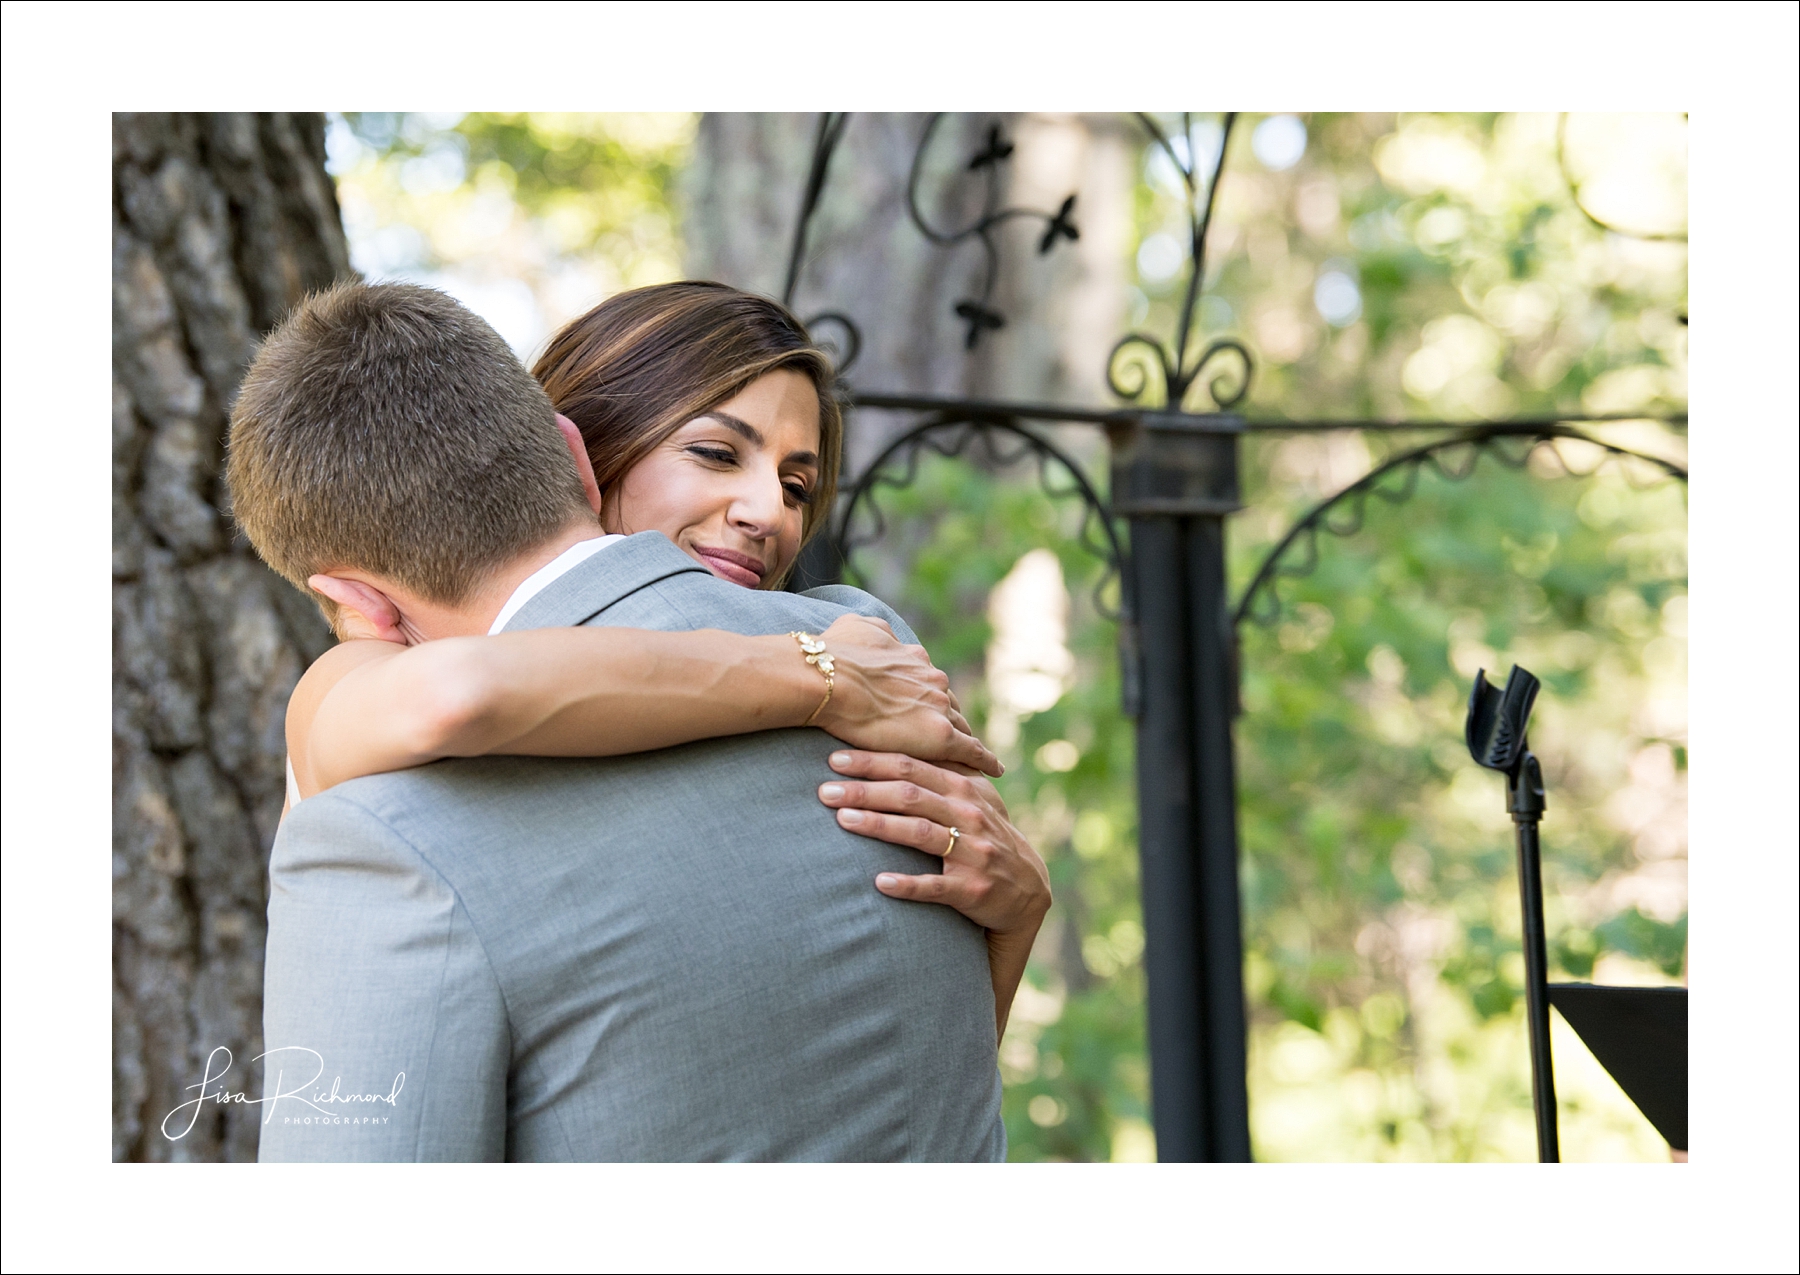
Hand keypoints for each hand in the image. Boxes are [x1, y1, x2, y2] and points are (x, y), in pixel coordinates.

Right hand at [811, 615, 1001, 777]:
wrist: (829, 679)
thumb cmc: (835, 654)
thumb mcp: (857, 626)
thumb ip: (875, 630)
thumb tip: (880, 633)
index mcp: (916, 659)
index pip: (930, 683)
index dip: (928, 696)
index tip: (928, 708)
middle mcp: (934, 680)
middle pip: (948, 704)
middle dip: (947, 717)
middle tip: (945, 734)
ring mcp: (940, 708)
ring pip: (961, 727)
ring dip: (963, 739)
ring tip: (970, 758)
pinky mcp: (940, 736)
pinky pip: (972, 751)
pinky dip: (985, 760)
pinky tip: (993, 770)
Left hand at [816, 749, 1050, 937]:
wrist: (1028, 890)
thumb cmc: (988, 837)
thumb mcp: (975, 799)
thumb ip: (945, 772)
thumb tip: (905, 737)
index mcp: (965, 789)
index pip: (913, 767)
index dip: (874, 762)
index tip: (835, 758)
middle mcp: (969, 815)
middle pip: (911, 795)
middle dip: (865, 790)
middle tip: (824, 789)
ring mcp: (971, 852)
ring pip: (920, 834)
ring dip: (880, 826)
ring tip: (843, 821)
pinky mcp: (971, 889)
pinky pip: (935, 886)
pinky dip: (908, 884)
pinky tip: (879, 881)